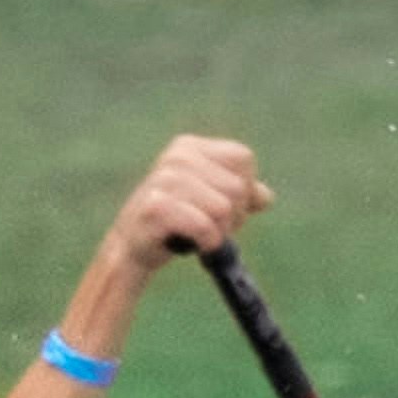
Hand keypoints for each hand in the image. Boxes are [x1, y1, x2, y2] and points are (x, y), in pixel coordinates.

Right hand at [105, 135, 272, 274]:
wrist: (131, 249)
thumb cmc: (174, 225)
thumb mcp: (208, 203)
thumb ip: (239, 196)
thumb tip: (266, 197)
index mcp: (190, 147)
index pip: (243, 158)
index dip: (244, 189)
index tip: (222, 207)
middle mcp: (177, 157)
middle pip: (237, 187)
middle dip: (233, 217)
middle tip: (207, 226)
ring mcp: (165, 180)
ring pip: (224, 208)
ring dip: (218, 232)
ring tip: (196, 235)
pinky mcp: (157, 207)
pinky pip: (205, 227)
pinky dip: (206, 242)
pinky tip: (191, 244)